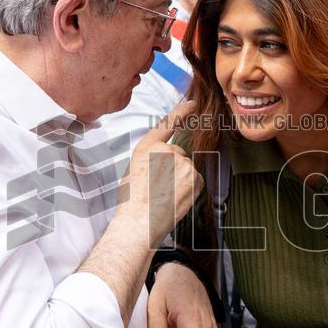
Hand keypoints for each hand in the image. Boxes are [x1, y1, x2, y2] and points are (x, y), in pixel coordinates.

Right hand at [119, 102, 202, 246]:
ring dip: (180, 182)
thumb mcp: (135, 170)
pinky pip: (195, 181)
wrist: (139, 223)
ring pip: (186, 170)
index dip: (181, 112)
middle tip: (158, 189)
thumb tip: (167, 161)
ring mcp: (183, 163)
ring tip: (164, 197)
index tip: (192, 104)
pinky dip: (189, 191)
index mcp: (147, 147)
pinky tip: (174, 200)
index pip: (167, 124)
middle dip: (173, 170)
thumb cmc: (132, 203)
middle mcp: (166, 151)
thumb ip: (152, 159)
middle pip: (178, 155)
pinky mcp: (195, 178)